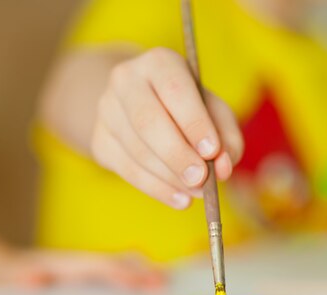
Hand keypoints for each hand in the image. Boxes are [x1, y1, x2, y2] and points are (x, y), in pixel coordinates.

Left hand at [0, 250, 166, 290]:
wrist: (4, 271)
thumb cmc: (8, 278)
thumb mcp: (8, 279)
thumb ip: (22, 279)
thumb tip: (33, 281)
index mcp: (68, 264)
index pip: (100, 267)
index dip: (122, 274)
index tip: (140, 284)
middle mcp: (83, 262)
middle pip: (119, 263)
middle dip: (143, 273)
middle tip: (165, 285)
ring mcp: (89, 267)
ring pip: (123, 266)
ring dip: (144, 274)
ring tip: (166, 286)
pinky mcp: (90, 275)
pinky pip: (119, 273)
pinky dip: (137, 276)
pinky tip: (151, 288)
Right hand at [91, 47, 243, 209]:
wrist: (141, 104)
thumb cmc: (188, 107)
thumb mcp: (214, 111)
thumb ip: (227, 136)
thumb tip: (223, 168)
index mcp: (160, 62)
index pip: (175, 90)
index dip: (194, 122)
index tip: (212, 151)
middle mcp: (127, 80)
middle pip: (148, 121)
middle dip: (177, 155)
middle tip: (202, 179)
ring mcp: (107, 110)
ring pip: (137, 151)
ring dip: (170, 177)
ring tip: (198, 192)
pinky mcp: (100, 140)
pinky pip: (127, 170)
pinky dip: (157, 189)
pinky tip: (181, 199)